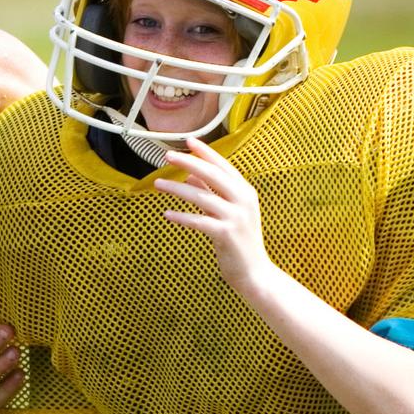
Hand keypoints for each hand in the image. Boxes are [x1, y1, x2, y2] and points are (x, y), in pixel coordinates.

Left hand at [153, 137, 270, 294]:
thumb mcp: (229, 211)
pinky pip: (198, 221)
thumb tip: (190, 174)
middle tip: (168, 155)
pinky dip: (181, 217)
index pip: (223, 165)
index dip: (206, 152)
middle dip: (189, 162)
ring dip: (177, 188)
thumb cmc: (239, 240)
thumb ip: (211, 191)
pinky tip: (167, 214)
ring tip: (158, 184)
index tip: (189, 140)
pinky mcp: (226, 234)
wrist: (254, 273)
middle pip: (212, 175)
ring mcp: (236, 217)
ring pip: (201, 196)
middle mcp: (243, 201)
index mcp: (245, 192)